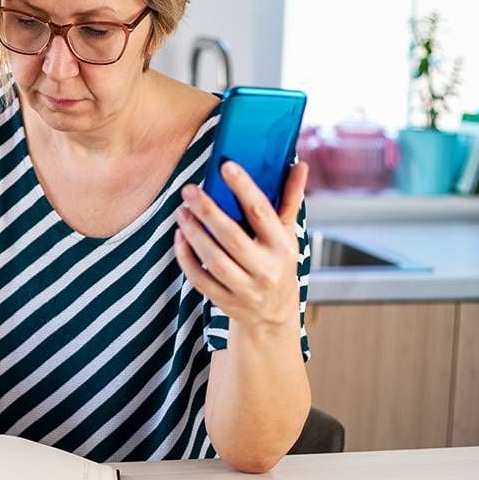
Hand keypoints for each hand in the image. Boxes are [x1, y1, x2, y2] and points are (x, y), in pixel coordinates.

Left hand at [174, 161, 308, 333]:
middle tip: (190, 189)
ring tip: (182, 210)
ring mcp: (244, 288)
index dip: (244, 188)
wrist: (273, 315)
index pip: (262, 213)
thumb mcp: (288, 234)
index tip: (226, 166)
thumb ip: (290, 198)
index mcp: (282, 246)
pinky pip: (200, 278)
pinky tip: (179, 236)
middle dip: (208, 210)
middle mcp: (265, 269)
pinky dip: (186, 257)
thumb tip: (299, 165)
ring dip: (194, 233)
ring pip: (214, 259)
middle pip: (232, 236)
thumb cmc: (279, 264)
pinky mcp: (225, 301)